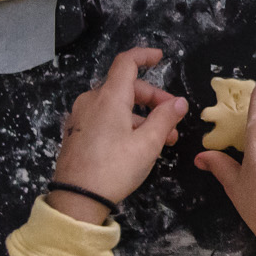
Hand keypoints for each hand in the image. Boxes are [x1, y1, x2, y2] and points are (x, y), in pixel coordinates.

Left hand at [49, 46, 189, 222]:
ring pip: (116, 104)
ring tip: (161, 139)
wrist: (76, 199)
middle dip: (153, 98)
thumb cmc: (114, 168)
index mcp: (109, 97)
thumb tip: (179, 102)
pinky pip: (104, 117)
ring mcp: (80, 116)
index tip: (160, 58)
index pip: (126, 62)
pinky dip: (123, 122)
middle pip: (125, 87)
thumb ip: (165, 118)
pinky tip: (137, 143)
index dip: (144, 55)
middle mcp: (91, 100)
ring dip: (141, 115)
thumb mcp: (147, 144)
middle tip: (173, 117)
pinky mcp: (76, 132)